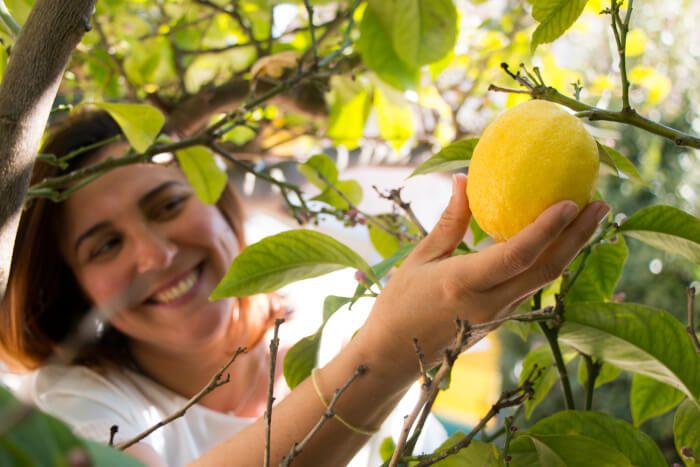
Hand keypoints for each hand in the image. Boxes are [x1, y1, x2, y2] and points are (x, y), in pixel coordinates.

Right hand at [364, 173, 609, 371]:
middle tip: (602, 203)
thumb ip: (449, 222)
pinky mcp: (501, 320)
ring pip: (545, 280)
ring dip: (571, 249)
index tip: (571, 201)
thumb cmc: (398, 304)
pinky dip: (550, 261)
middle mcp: (489, 303)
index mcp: (464, 284)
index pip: (516, 255)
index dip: (547, 228)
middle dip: (579, 236)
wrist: (393, 356)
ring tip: (590, 218)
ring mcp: (499, 315)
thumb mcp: (419, 259)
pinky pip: (532, 287)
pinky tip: (557, 242)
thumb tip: (463, 179)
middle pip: (546, 269)